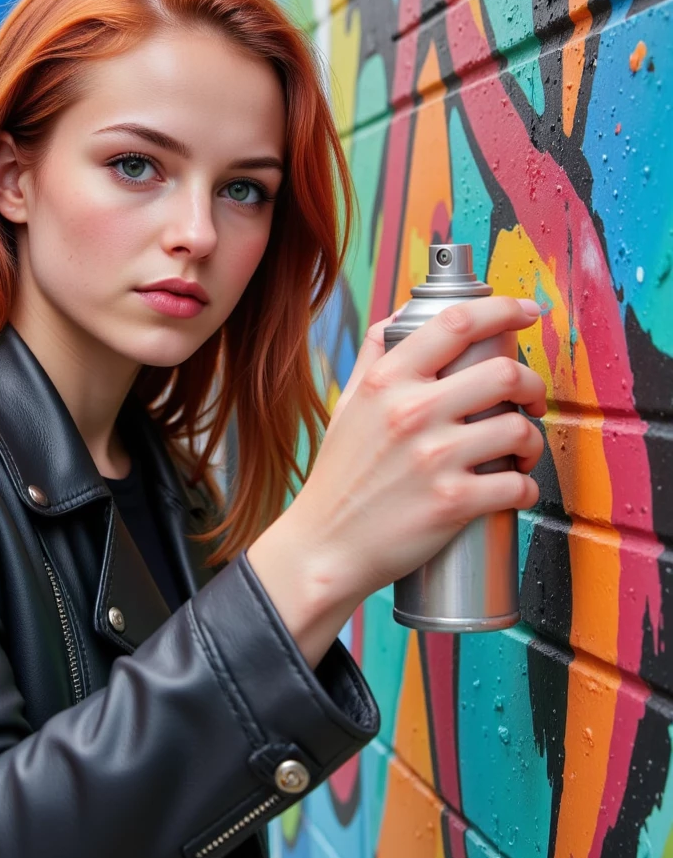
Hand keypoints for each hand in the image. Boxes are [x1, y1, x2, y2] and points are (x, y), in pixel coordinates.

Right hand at [248, 296, 545, 664]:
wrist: (324, 548)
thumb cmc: (339, 478)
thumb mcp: (347, 405)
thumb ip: (375, 356)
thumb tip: (405, 316)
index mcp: (387, 382)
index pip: (457, 323)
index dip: (504, 309)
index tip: (527, 312)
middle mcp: (411, 413)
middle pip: (503, 373)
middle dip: (531, 384)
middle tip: (529, 399)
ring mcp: (433, 459)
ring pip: (518, 429)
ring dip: (533, 440)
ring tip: (520, 452)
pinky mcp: (452, 503)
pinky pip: (517, 484)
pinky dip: (526, 487)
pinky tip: (514, 489)